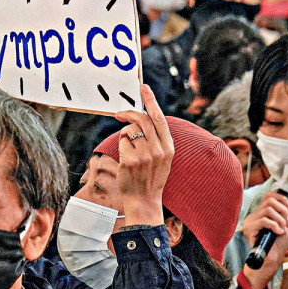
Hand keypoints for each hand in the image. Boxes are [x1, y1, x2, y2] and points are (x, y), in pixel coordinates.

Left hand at [112, 85, 173, 226]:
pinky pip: (121, 142)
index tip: (143, 88)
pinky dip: (120, 147)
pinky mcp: (131, 160)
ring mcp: (145, 155)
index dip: (151, 101)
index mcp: (169, 147)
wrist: (144, 200)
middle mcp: (159, 149)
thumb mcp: (162, 158)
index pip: (159, 118)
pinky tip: (125, 161)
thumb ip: (156, 139)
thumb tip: (141, 119)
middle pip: (142, 120)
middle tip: (119, 113)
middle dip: (129, 113)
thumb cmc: (151, 178)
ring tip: (129, 152)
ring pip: (129, 131)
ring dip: (124, 136)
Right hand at [241, 192, 287, 288]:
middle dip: (283, 211)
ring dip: (280, 220)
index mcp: (261, 212)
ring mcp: (249, 222)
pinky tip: (278, 233)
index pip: (269, 195)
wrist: (272, 261)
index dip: (282, 199)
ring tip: (282, 230)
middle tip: (287, 224)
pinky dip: (275, 225)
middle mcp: (253, 215)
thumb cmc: (279, 245)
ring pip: (268, 209)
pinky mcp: (249, 229)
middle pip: (269, 200)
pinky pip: (263, 220)